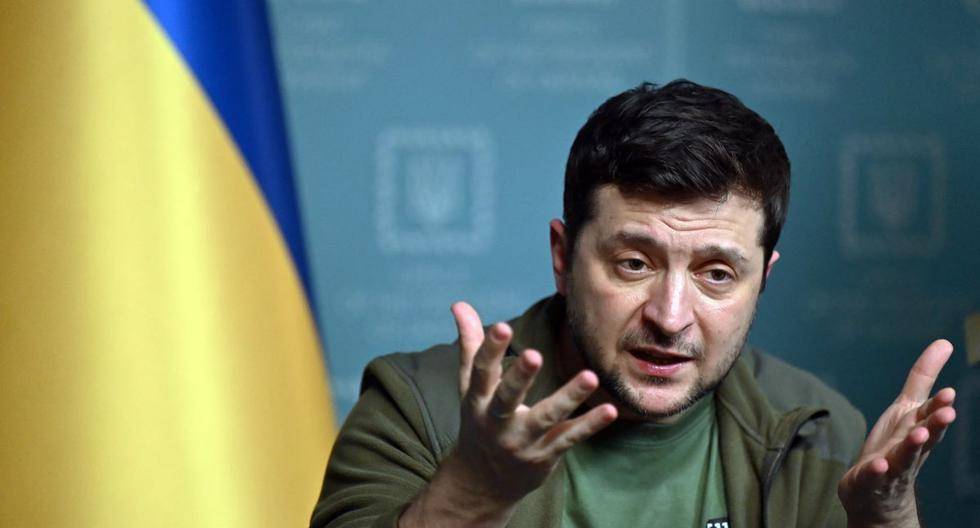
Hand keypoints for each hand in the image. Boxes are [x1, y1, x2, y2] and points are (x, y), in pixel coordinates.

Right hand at [451, 301, 617, 503]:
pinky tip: (609, 410)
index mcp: (478, 401)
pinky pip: (569, 439)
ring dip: (568, 398)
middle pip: (507, 398)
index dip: (489, 349)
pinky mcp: (545, 455)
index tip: (501, 326)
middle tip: (533, 354)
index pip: (481, 372)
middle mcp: (497, 422)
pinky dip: (589, 426)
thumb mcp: (470, 387)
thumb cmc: (479, 422)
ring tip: (590, 377)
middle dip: (520, 378)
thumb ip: (470, 345)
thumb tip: (459, 304)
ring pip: (546, 419)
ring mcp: (522, 441)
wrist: (482, 483)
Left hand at [838, 339, 957, 527]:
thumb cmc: (895, 446)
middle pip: (925, 437)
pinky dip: (877, 471)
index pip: (930, 417)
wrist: (878, 497)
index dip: (938, 406)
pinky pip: (874, 477)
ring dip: (912, 446)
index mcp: (917, 430)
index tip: (949, 393)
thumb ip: (923, 378)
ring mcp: (891, 467)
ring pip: (905, 458)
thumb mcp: (907, 409)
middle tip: (947, 413)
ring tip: (919, 434)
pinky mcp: (869, 481)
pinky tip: (879, 464)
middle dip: (936, 426)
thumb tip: (945, 343)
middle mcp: (909, 450)